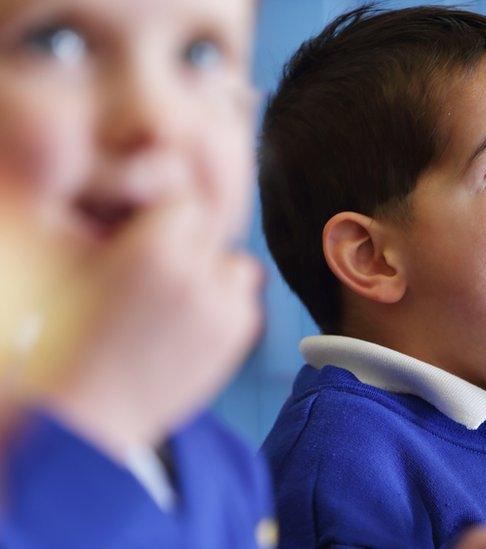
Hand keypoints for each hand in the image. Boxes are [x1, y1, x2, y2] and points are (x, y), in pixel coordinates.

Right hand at [43, 184, 261, 461]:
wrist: (93, 409)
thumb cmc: (79, 336)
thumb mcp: (93, 268)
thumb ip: (139, 235)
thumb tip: (182, 208)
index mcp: (150, 251)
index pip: (185, 203)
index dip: (168, 218)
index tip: (151, 237)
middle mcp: (194, 274)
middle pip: (214, 232)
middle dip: (192, 245)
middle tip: (162, 274)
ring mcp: (222, 305)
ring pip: (237, 264)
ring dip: (217, 275)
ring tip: (179, 302)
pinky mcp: (239, 334)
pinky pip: (245, 301)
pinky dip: (225, 308)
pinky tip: (190, 329)